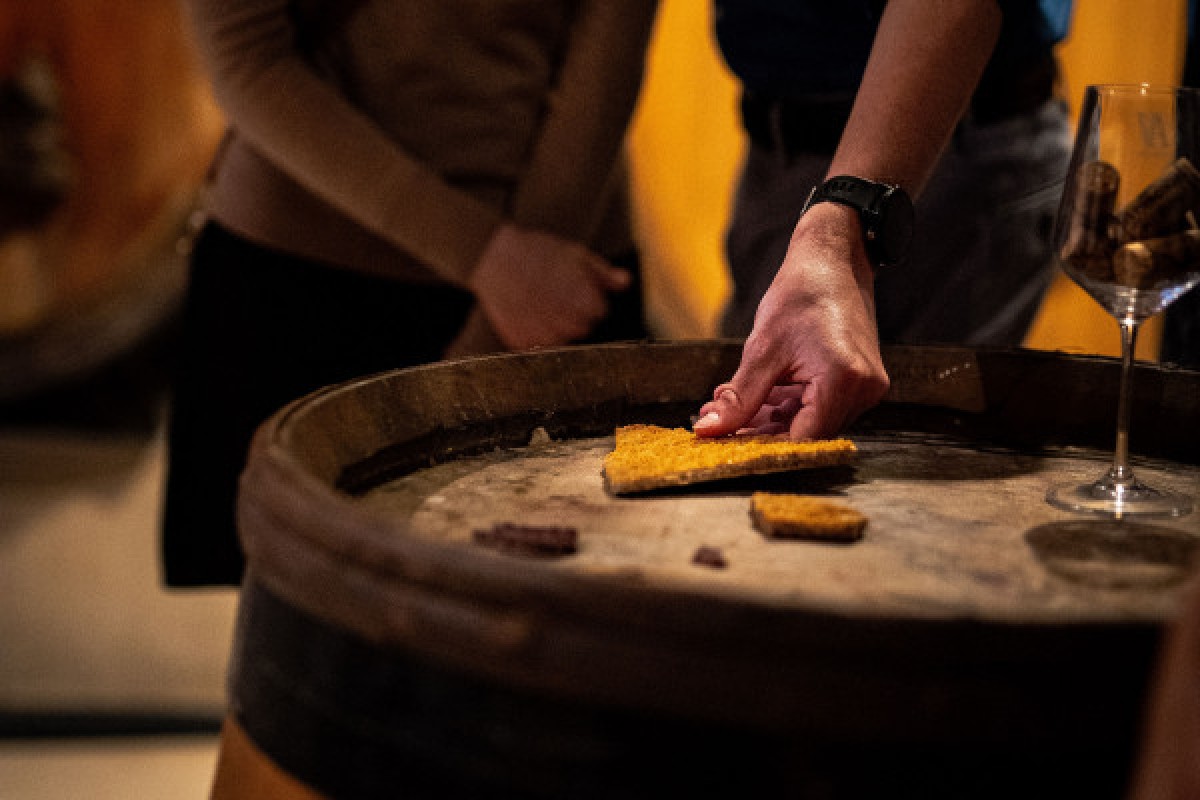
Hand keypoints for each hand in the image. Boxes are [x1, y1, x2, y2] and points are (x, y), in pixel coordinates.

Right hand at [469, 224, 630, 349]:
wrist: (493, 258)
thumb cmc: (539, 252)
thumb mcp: (577, 255)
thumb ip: (604, 274)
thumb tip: (625, 283)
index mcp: (590, 304)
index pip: (600, 311)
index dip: (588, 296)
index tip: (571, 283)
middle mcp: (570, 326)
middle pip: (583, 327)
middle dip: (574, 313)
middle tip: (553, 290)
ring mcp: (546, 337)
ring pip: (562, 339)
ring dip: (555, 325)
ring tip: (539, 300)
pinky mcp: (524, 344)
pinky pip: (538, 345)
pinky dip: (534, 331)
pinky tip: (525, 310)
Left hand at [694, 203, 889, 439]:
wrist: (833, 258)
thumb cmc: (801, 293)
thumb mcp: (761, 349)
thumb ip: (739, 397)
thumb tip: (710, 429)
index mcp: (843, 379)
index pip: (803, 438)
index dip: (763, 448)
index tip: (727, 448)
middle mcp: (863, 389)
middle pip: (807, 433)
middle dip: (760, 432)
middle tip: (718, 424)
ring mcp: (865, 386)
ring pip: (810, 421)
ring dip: (769, 419)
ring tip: (729, 406)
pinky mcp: (858, 381)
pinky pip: (819, 405)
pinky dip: (787, 405)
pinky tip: (756, 398)